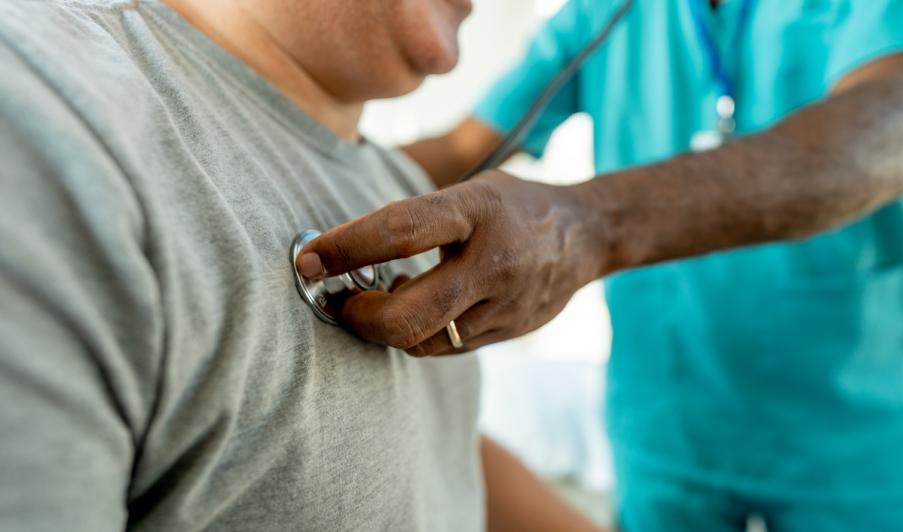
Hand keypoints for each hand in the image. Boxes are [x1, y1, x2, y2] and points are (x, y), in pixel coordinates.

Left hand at [296, 171, 607, 355]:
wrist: (587, 235)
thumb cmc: (513, 206)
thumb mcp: (470, 192)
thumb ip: (419, 219)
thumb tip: (349, 255)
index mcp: (477, 210)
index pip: (400, 229)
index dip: (346, 248)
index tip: (308, 259)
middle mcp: (493, 262)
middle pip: (410, 315)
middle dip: (362, 317)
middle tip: (340, 301)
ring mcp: (504, 304)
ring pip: (424, 341)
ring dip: (387, 328)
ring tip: (378, 302)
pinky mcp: (508, 332)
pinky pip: (446, 348)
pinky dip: (419, 334)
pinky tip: (416, 311)